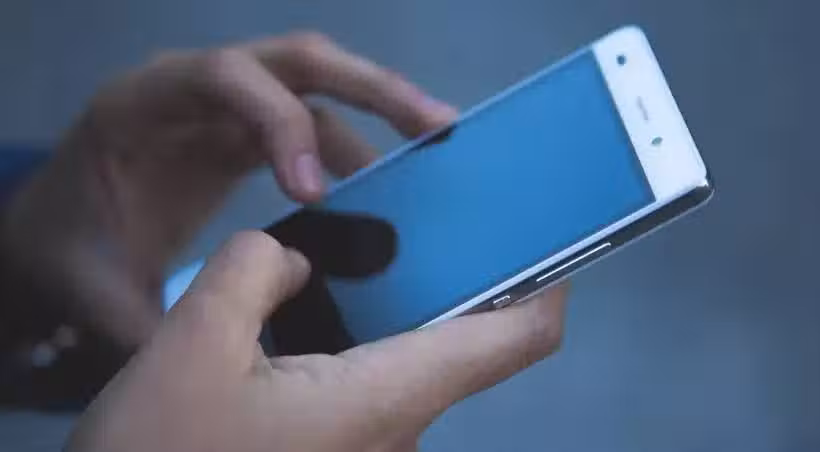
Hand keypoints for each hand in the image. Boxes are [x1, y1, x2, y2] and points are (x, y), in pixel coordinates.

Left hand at [0, 32, 455, 350]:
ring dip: (379, 110)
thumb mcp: (98, 291)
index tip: (317, 195)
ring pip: (315, 84)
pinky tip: (388, 186)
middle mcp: (192, 88)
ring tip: (438, 145)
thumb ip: (161, 324)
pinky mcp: (246, 132)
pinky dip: (355, 149)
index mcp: (142, 104)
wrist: (57, 230)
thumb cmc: (67, 251)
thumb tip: (234, 364)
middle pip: (293, 60)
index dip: (279, 123)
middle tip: (436, 126)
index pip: (223, 79)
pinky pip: (312, 124)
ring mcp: (225, 106)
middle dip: (369, 88)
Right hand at [66, 231, 568, 451]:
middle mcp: (398, 427)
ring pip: (407, 362)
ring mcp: (368, 445)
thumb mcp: (195, 340)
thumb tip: (292, 263)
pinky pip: (367, 385)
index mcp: (389, 396)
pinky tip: (307, 307)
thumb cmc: (166, 449)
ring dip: (389, 306)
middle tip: (416, 211)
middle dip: (445, 274)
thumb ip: (254, 271)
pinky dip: (354, 340)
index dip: (545, 281)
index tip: (540, 232)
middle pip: (460, 341)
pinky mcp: (336, 451)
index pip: (515, 338)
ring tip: (351, 247)